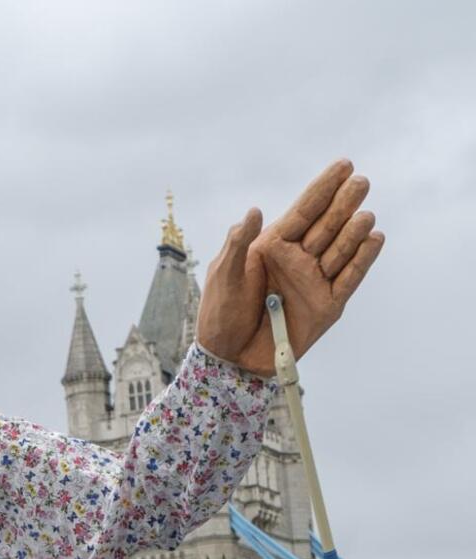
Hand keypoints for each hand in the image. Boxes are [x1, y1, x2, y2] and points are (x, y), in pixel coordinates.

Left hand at [197, 159, 384, 375]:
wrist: (229, 357)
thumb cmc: (220, 314)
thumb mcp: (224, 275)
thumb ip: (238, 244)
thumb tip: (253, 211)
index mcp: (274, 246)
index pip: (304, 210)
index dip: (324, 187)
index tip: (344, 164)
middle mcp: (298, 259)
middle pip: (328, 224)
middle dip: (344, 203)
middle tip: (359, 183)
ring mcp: (314, 280)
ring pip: (342, 248)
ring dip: (353, 231)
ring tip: (362, 216)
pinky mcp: (327, 305)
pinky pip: (350, 278)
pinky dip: (363, 259)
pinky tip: (374, 238)